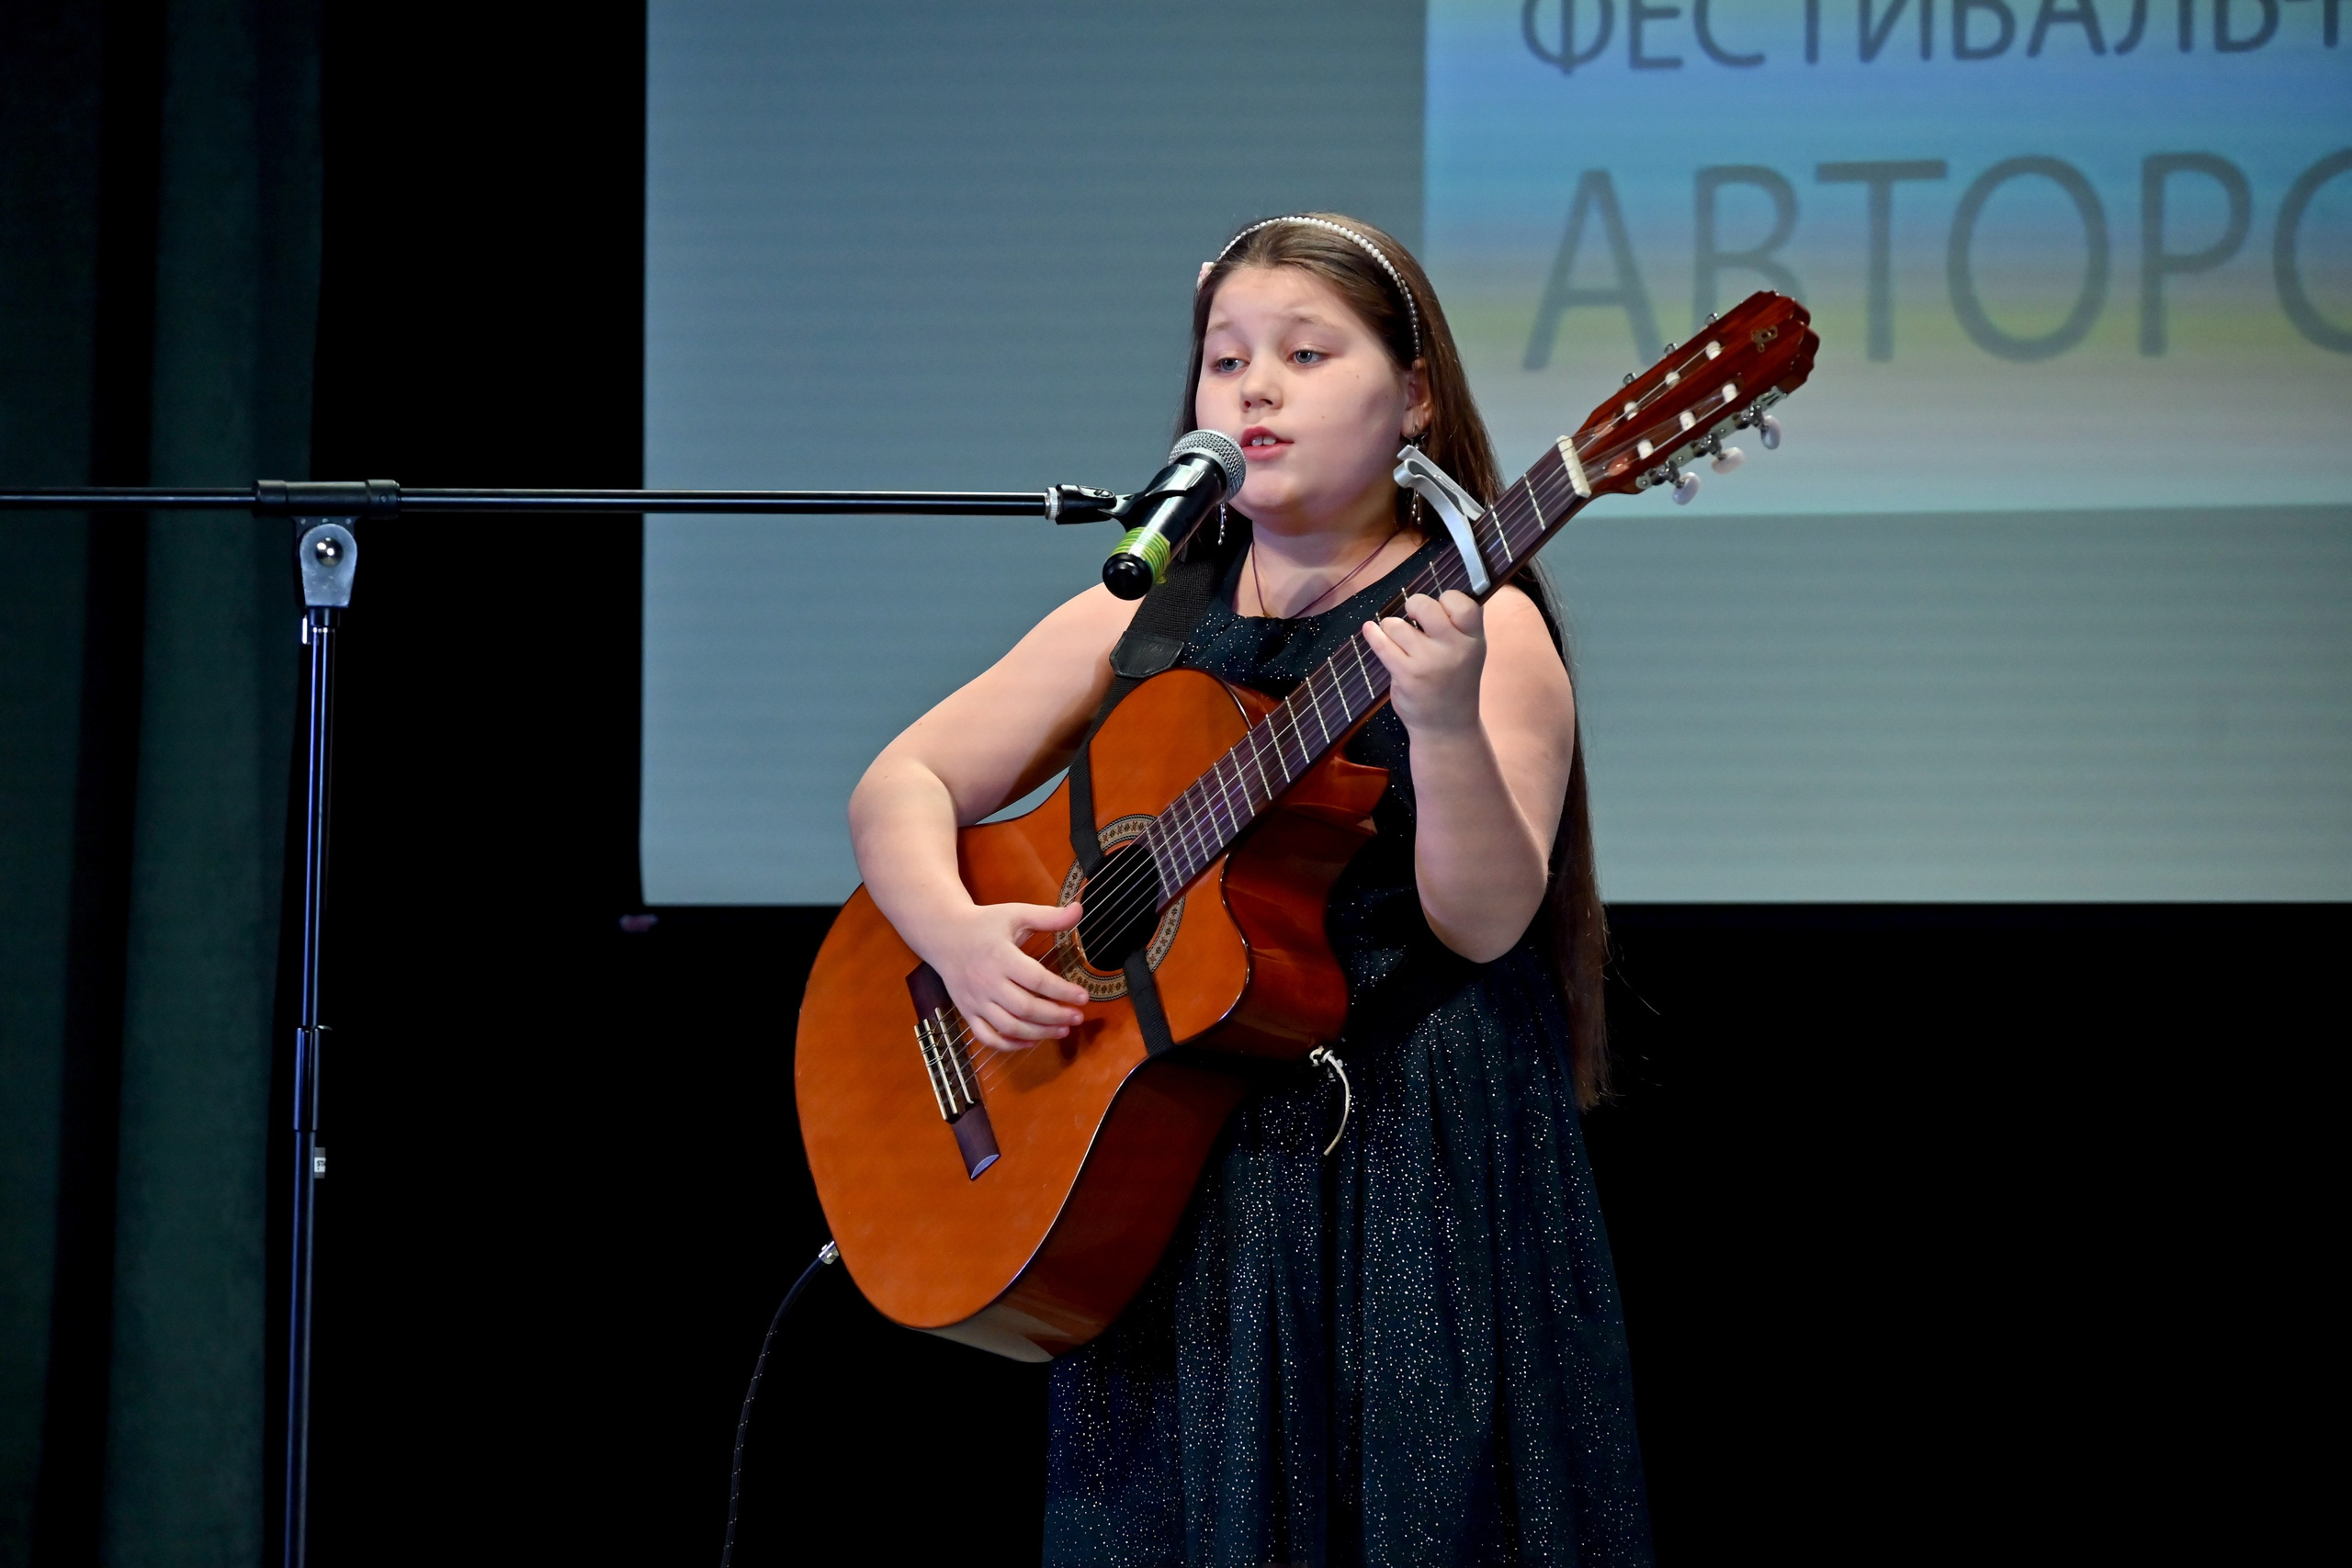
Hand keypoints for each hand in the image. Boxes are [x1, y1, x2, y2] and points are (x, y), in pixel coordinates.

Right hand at [921, 898, 1090, 1051]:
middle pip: (1025, 1008)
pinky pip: (987, 1037)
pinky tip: (1032, 1041)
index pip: (1036, 980)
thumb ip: (1048, 916)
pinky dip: (1009, 1045)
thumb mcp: (1016, 914)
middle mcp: (987, 982)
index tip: (1084, 997)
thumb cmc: (985, 924)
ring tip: (1063, 1030)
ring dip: (1039, 1032)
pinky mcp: (967, 1011)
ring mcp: (975, 1000)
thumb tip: (1079, 910)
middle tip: (1078, 1017)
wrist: (944, 935)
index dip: (1062, 991)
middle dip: (1055, 1016)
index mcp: (1001, 957)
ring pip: (1008, 1026)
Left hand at [1363, 590, 1485, 738]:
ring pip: (1397, 625)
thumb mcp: (1470, 652)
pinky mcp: (1407, 676)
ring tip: (1401, 642)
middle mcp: (1454, 649)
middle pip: (1425, 606)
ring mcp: (1429, 663)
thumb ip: (1460, 625)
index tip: (1439, 608)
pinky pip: (1382, 644)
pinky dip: (1373, 634)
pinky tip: (1370, 630)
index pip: (1462, 603)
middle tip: (1412, 615)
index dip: (1447, 599)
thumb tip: (1437, 592)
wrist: (1447, 726)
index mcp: (1473, 639)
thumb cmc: (1454, 681)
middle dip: (1413, 605)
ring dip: (1393, 628)